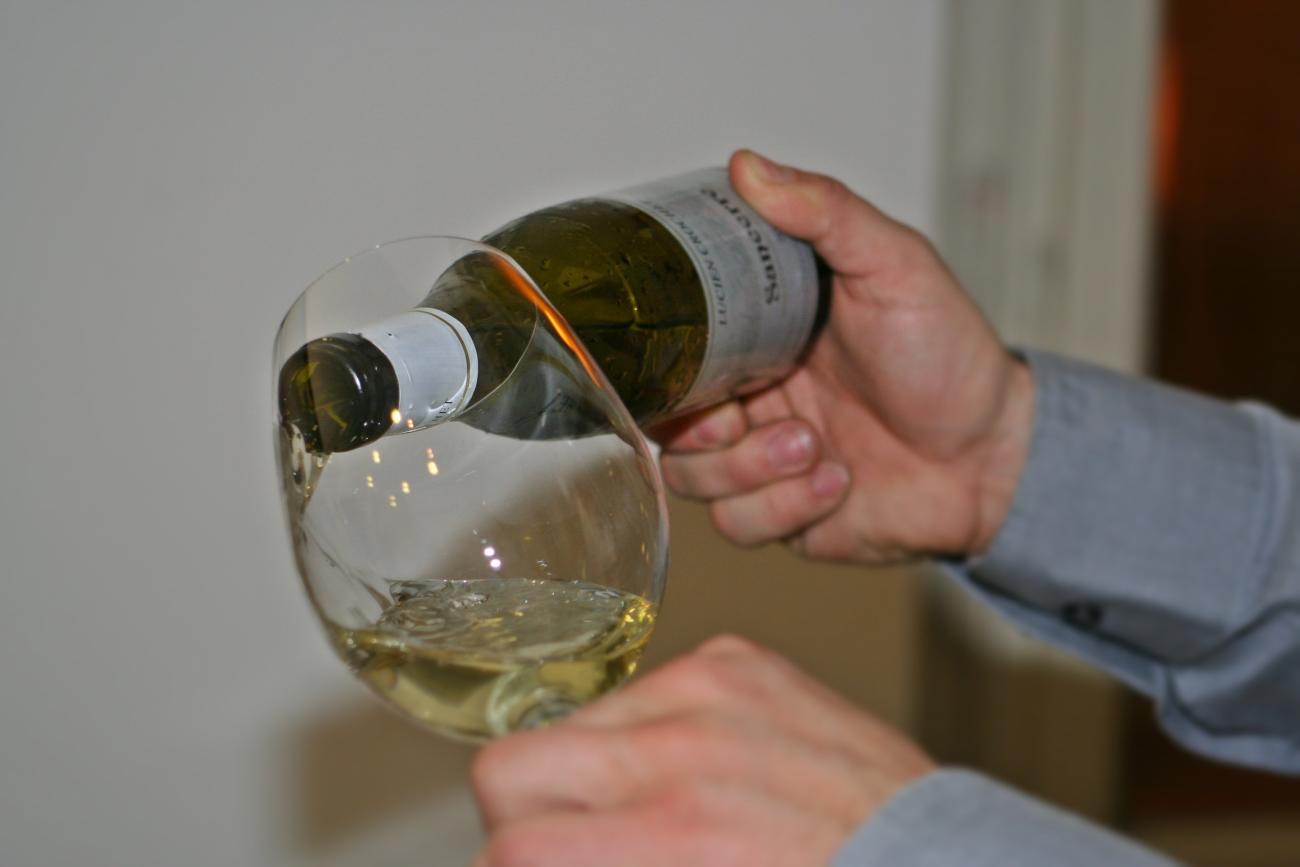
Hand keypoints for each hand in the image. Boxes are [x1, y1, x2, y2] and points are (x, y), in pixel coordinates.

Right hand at [471, 635, 934, 866]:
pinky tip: (702, 768)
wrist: (934, 865)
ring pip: (574, 721)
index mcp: (667, 834)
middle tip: (571, 847)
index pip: (510, 846)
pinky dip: (654, 729)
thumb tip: (532, 860)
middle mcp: (678, 748)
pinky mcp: (740, 660)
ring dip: (591, 769)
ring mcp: (709, 688)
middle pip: (509, 766)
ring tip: (652, 808)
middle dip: (525, 818)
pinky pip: (649, 687)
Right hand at [655, 150, 1033, 561]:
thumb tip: (748, 165)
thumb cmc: (950, 355)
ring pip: (692, 482)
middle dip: (705, 429)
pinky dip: (787, 507)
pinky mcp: (785, 517)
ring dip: (749, 469)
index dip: (665, 364)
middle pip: (667, 424)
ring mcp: (763, 462)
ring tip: (815, 448)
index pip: (673, 351)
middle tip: (751, 415)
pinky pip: (740, 526)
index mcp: (759, 340)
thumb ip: (825, 213)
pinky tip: (839, 482)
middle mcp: (751, 401)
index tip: (687, 363)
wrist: (998, 455)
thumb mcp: (893, 265)